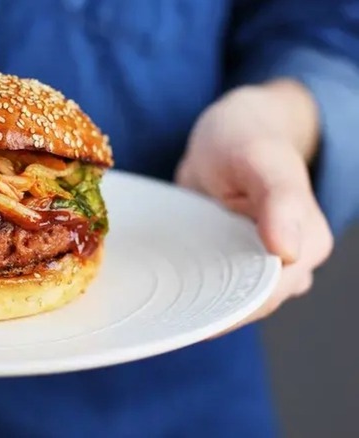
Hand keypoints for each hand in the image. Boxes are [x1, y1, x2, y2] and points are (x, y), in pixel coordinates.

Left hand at [176, 81, 333, 331]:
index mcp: (308, 243)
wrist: (231, 131)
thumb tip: (288, 252)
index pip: (268, 294)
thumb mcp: (262, 159)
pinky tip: (160, 293)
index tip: (188, 315)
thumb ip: (280, 200)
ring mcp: (259, 266)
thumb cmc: (248, 138)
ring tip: (156, 307)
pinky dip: (189, 291)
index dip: (230, 309)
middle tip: (159, 313)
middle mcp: (290, 264)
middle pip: (246, 306)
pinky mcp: (231, 263)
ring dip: (195, 306)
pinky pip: (212, 288)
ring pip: (228, 302)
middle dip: (206, 311)